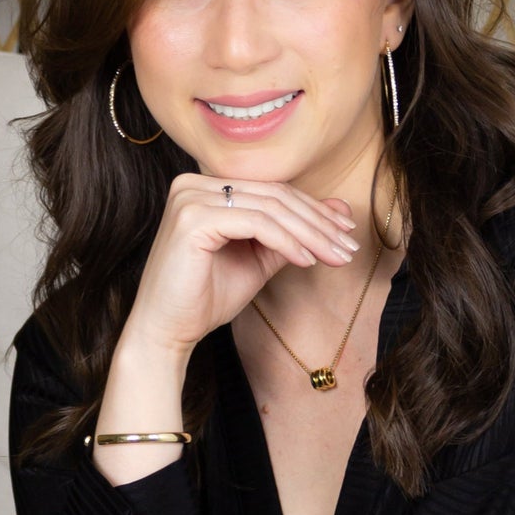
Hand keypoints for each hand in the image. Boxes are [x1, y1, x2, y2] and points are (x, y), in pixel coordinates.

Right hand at [122, 172, 361, 358]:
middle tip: (348, 248)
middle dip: (318, 223)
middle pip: (275, 196)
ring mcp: (190, 197)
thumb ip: (293, 233)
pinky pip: (256, 224)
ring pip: (270, 208)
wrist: (166, 331)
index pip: (272, 191)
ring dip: (310, 234)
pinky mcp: (192, 218)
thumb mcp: (258, 259)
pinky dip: (286, 242)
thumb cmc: (206, 297)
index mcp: (205, 187)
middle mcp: (194, 183)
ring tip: (336, 257)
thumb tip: (339, 211)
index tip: (346, 234)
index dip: (314, 211)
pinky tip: (306, 261)